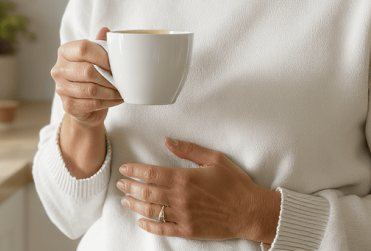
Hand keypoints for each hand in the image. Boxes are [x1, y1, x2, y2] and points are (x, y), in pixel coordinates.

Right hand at [51, 27, 122, 128]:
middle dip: (109, 77)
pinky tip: (116, 99)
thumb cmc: (90, 74)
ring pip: (91, 90)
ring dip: (111, 92)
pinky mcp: (67, 105)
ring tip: (121, 91)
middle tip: (121, 80)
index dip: (103, 56)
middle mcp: (59, 69)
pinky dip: (108, 102)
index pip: (83, 48)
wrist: (83, 102)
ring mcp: (61, 88)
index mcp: (65, 51)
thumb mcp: (95, 56)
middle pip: (87, 71)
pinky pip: (92, 104)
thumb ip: (100, 44)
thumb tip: (106, 30)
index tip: (115, 64)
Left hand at [117, 138, 280, 242]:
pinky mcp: (188, 230)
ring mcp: (183, 216)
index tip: (124, 169)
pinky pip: (163, 228)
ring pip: (151, 210)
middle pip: (146, 191)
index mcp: (185, 178)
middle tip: (120, 184)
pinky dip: (149, 225)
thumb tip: (169, 140)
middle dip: (129, 187)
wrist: (250, 211)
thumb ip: (190, 149)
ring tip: (126, 200)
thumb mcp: (215, 159)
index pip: (151, 173)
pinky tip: (141, 220)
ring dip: (135, 204)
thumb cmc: (235, 184)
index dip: (134, 171)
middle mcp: (181, 198)